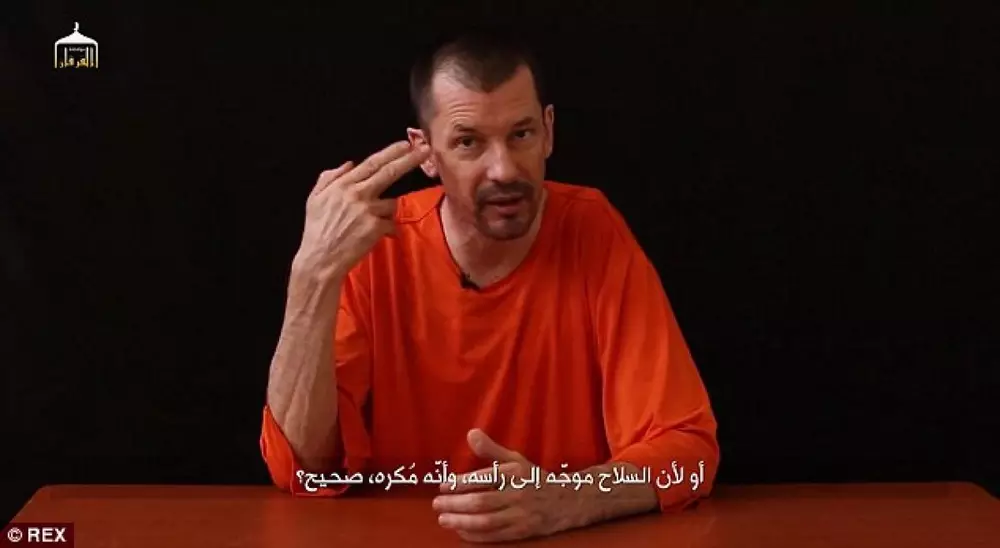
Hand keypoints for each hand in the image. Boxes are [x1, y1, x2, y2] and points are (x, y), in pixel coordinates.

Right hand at [293, 140, 429, 281]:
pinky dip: (387, 230)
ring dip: (386, 212)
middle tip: (425, 150)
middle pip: (389, 172)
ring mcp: (368, 210)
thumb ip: (330, 178)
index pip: (371, 163)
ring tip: (369, 224)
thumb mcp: (315, 198)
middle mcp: (357, 194)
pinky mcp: (375, 228)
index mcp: (342, 185)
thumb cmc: (317, 229)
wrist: (320, 259)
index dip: (391, 152)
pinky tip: (375, 236)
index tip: (405, 144)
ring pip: (392, 203)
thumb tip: (349, 164)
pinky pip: (391, 224)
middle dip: (409, 159)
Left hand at [433, 430, 577, 542]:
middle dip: (456, 504)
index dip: (460, 483)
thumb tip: (471, 434)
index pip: (482, 479)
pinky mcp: (522, 532)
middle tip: (437, 504)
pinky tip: (461, 531)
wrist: (566, 501)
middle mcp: (518, 494)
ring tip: (443, 519)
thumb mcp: (516, 460)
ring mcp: (521, 515)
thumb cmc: (534, 479)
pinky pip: (495, 536)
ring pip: (486, 521)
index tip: (443, 486)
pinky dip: (475, 535)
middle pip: (481, 502)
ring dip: (462, 521)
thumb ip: (491, 449)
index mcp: (514, 474)